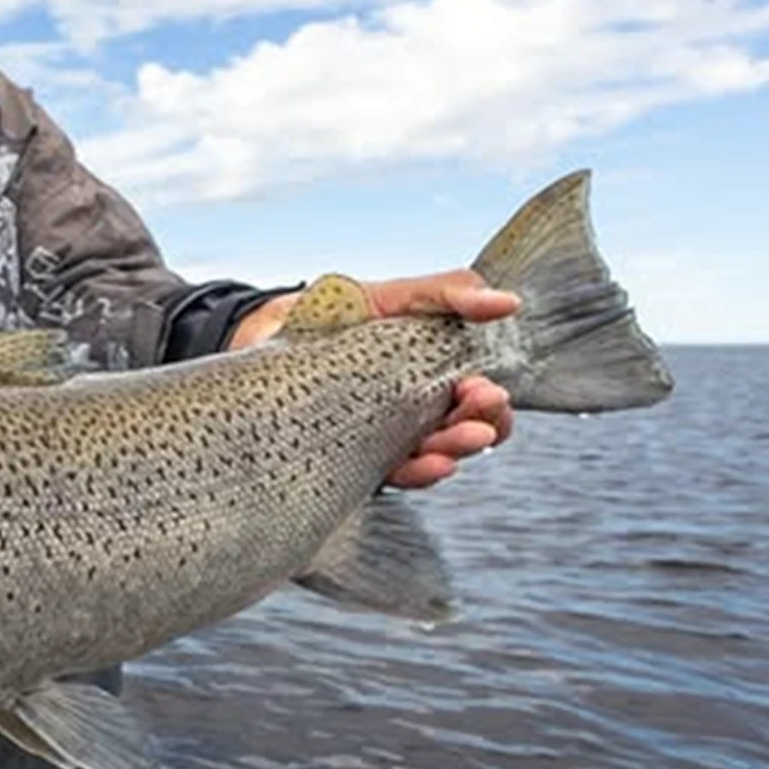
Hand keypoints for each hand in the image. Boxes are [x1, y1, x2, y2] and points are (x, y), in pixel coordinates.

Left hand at [230, 269, 519, 489]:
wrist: (262, 331)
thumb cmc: (329, 314)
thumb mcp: (389, 296)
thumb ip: (445, 295)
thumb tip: (506, 302)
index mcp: (429, 374)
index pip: (477, 399)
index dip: (489, 402)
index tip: (485, 390)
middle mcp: (412, 410)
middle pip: (464, 430)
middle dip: (480, 425)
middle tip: (479, 406)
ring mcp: (383, 435)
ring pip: (434, 455)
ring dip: (454, 449)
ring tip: (459, 443)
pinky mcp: (352, 456)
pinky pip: (392, 473)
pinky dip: (417, 472)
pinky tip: (431, 463)